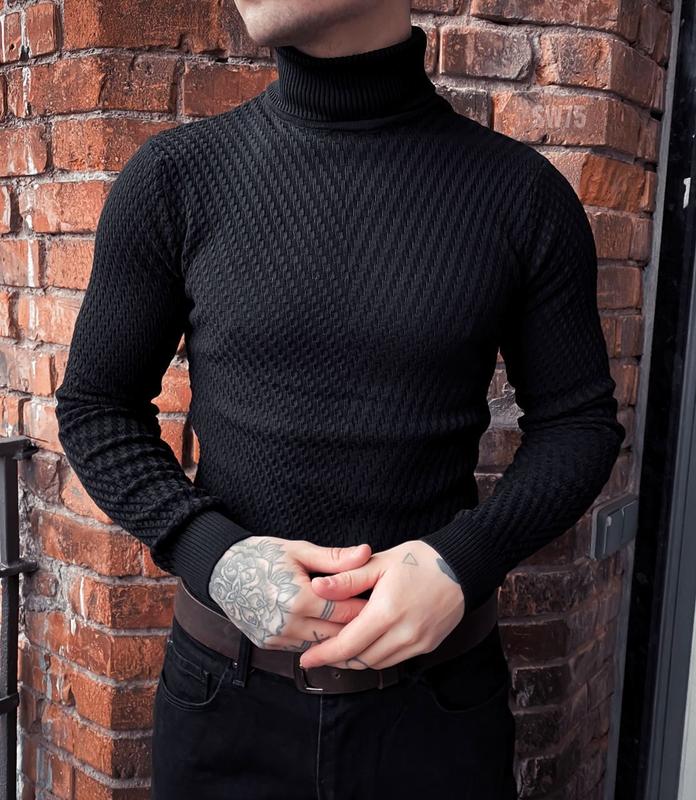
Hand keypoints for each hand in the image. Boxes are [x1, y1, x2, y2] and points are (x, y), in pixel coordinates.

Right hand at [208, 537, 371, 651]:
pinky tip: (328, 627)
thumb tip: (365, 552)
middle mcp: (286, 623)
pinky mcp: (268, 644)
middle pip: (336, 633)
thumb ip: (335, 558)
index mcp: (297, 599)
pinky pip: (302, 647)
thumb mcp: (299, 550)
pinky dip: (317, 639)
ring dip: (338, 636)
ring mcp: (276, 637)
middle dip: (356, 626)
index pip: (344, 611)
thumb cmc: (262, 555)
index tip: (380, 600)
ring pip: (321, 645)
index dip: (366, 606)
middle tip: (375, 614)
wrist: (222, 570)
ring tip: (356, 623)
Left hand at [298, 540, 464, 670]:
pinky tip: (366, 646)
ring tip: (338, 650)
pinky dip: (377, 657)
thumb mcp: (380, 563)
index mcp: (387, 612)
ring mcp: (418, 643)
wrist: (462, 566)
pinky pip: (395, 660)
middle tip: (317, 654)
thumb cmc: (419, 560)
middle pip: (361, 659)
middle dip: (337, 659)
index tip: (306, 659)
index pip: (348, 645)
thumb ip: (347, 579)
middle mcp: (404, 634)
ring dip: (356, 660)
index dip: (324, 655)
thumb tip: (317, 587)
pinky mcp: (428, 646)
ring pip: (378, 664)